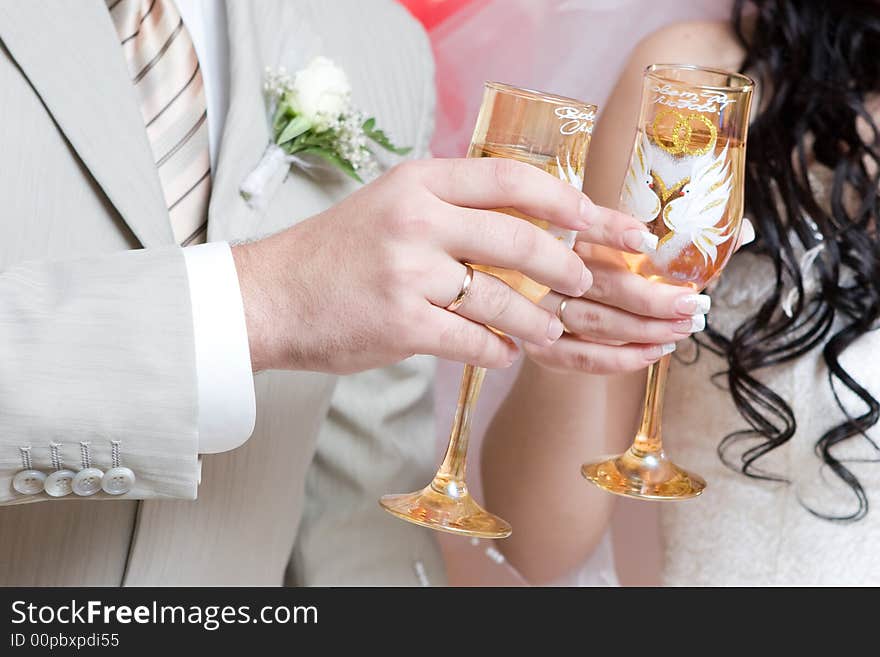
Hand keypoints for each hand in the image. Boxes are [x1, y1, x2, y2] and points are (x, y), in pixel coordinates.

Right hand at [231, 158, 653, 373]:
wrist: (270, 295)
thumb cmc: (336, 253)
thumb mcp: (392, 205)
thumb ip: (452, 207)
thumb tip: (528, 224)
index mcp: (420, 182)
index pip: (514, 180)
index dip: (570, 202)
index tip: (607, 222)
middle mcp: (417, 220)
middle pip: (521, 241)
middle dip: (566, 268)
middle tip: (584, 284)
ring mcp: (408, 272)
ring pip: (503, 300)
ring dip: (536, 322)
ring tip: (547, 332)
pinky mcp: (401, 324)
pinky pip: (474, 342)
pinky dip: (498, 352)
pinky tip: (502, 354)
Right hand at [524, 218, 754, 374]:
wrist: (545, 300)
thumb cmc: (599, 267)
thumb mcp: (625, 243)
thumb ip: (679, 240)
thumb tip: (747, 231)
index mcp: (569, 230)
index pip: (587, 224)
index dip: (614, 232)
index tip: (647, 242)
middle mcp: (549, 268)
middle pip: (601, 282)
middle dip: (653, 298)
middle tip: (694, 304)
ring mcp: (540, 310)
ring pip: (596, 323)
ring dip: (646, 329)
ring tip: (684, 328)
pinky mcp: (540, 346)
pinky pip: (583, 357)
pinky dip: (623, 358)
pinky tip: (655, 351)